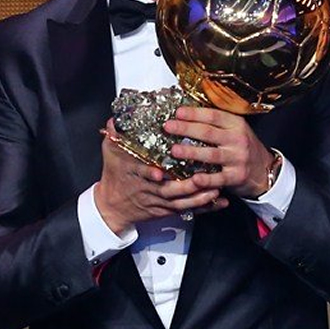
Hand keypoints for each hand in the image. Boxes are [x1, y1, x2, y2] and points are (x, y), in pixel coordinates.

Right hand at [94, 119, 228, 233]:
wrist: (113, 206)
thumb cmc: (114, 176)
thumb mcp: (110, 152)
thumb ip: (114, 134)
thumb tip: (116, 118)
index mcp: (134, 174)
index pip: (141, 174)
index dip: (149, 174)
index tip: (159, 173)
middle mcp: (148, 191)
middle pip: (168, 192)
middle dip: (186, 187)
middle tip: (201, 178)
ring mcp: (159, 202)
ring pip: (181, 203)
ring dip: (199, 197)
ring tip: (215, 189)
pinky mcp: (167, 210)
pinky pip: (188, 210)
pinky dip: (204, 207)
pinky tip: (219, 202)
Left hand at [164, 106, 274, 199]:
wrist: (264, 170)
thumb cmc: (243, 147)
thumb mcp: (235, 129)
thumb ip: (217, 123)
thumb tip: (188, 113)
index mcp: (236, 124)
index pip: (213, 115)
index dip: (194, 113)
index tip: (178, 112)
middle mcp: (237, 139)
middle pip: (208, 132)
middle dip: (186, 129)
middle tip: (168, 127)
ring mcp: (238, 158)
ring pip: (211, 154)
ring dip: (190, 152)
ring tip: (174, 150)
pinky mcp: (236, 176)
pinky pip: (218, 178)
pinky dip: (206, 179)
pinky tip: (193, 178)